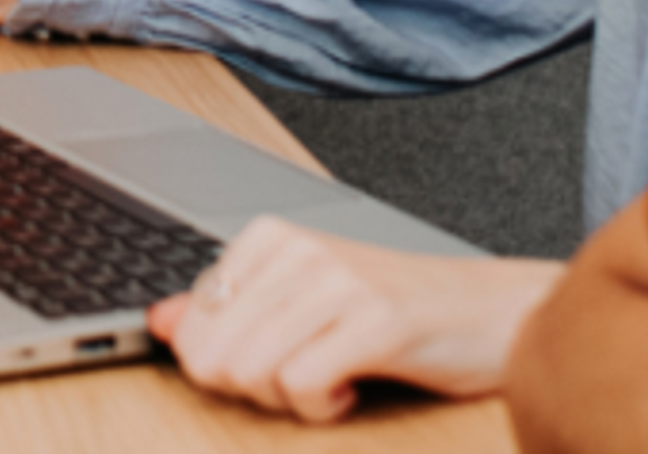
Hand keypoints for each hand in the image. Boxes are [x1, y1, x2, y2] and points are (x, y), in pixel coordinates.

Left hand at [148, 217, 559, 423]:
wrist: (488, 312)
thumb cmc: (392, 312)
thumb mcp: (300, 304)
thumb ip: (227, 312)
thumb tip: (159, 324)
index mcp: (270, 239)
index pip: (195, 322)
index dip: (224, 362)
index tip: (269, 359)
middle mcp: (297, 251)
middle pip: (216, 352)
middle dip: (250, 387)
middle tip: (299, 377)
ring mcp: (336, 283)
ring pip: (253, 371)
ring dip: (289, 398)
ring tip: (328, 378)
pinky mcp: (374, 323)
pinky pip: (303, 385)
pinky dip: (321, 408)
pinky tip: (348, 388)